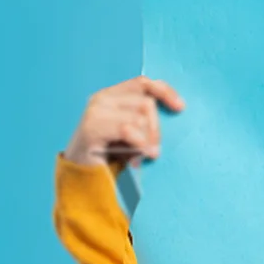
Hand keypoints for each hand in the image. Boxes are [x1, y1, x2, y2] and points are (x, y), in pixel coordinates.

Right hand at [63, 76, 184, 167]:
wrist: (82, 180)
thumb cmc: (110, 159)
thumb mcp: (133, 135)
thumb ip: (145, 119)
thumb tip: (175, 108)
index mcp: (112, 95)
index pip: (143, 83)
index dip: (165, 91)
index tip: (181, 108)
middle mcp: (102, 98)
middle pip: (146, 103)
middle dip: (156, 130)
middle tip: (153, 152)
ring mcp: (95, 110)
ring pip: (140, 117)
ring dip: (146, 142)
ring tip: (139, 158)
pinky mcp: (92, 127)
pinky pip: (127, 129)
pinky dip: (137, 145)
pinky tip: (136, 161)